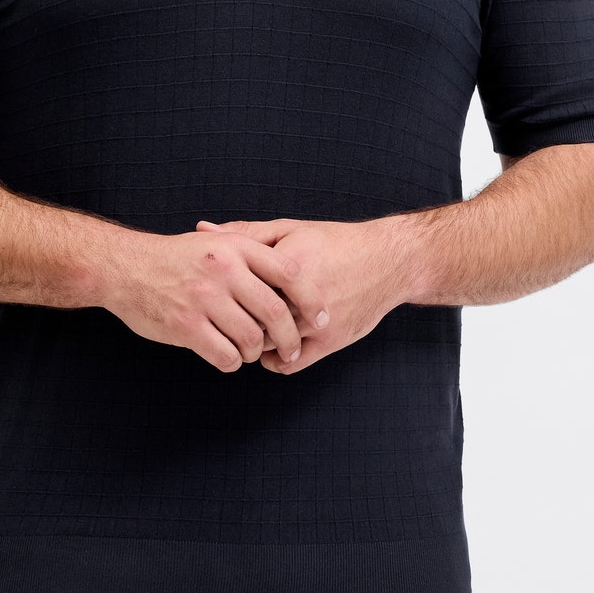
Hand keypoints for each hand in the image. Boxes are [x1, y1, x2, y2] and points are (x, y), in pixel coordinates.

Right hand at [103, 227, 332, 372]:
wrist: (126, 268)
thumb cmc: (176, 258)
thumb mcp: (216, 242)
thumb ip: (251, 253)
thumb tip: (296, 275)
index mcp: (236, 248)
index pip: (289, 273)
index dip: (312, 300)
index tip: (321, 319)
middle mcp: (223, 270)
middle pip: (276, 312)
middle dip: (291, 338)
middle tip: (292, 350)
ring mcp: (204, 299)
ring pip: (252, 339)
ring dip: (257, 352)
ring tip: (251, 352)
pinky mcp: (186, 326)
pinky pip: (225, 355)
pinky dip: (233, 362)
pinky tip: (228, 357)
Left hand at [194, 216, 405, 373]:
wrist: (389, 261)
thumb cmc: (335, 243)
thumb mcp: (290, 230)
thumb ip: (245, 233)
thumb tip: (204, 229)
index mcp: (288, 266)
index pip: (238, 288)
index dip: (220, 294)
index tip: (213, 292)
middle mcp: (302, 297)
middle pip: (249, 319)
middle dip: (234, 320)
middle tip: (224, 316)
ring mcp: (317, 323)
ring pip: (267, 343)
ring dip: (252, 341)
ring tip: (247, 330)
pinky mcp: (331, 342)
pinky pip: (289, 364)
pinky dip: (273, 360)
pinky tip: (269, 348)